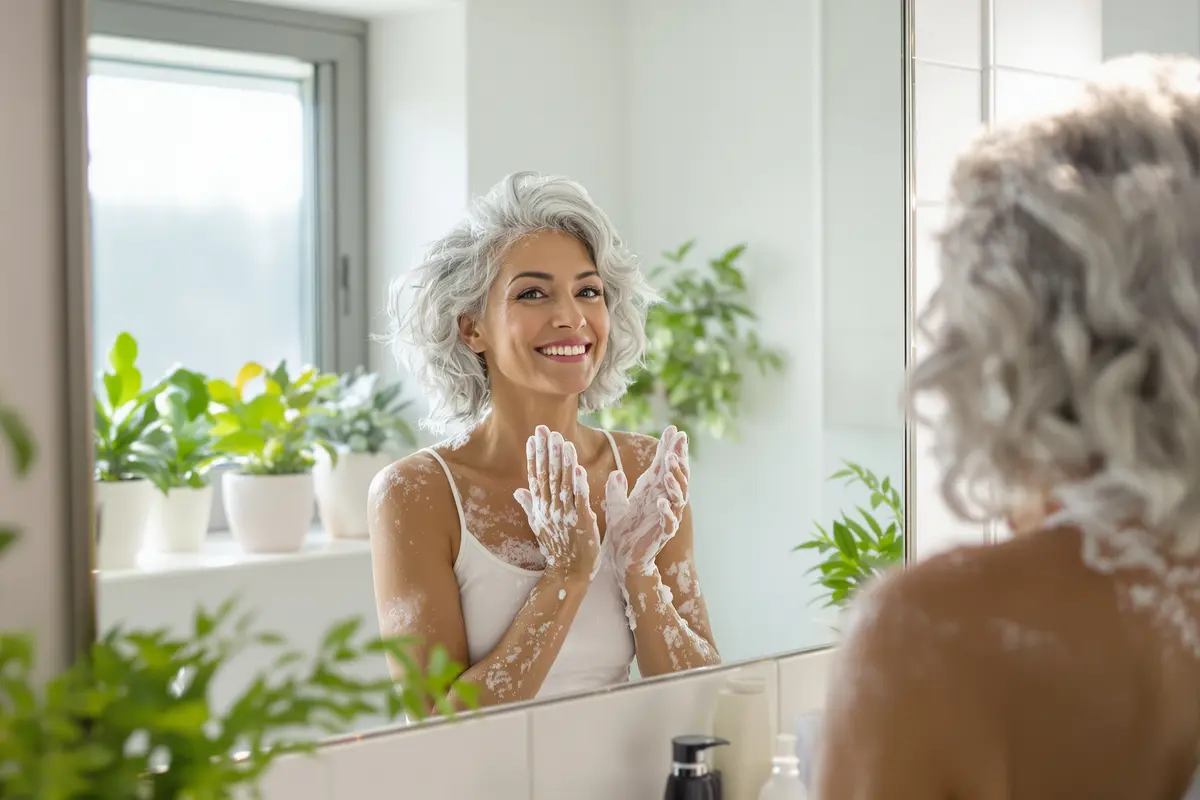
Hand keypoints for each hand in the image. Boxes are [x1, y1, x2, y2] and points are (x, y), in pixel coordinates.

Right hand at [514, 426, 600, 581]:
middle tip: (547, 430)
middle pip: (548, 476)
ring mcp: (564, 516)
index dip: (535, 457)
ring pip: (563, 484)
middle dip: (547, 451)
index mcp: (540, 508)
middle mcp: (549, 509)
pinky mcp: (580, 523)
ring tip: (562, 441)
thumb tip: (517, 491)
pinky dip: (579, 485)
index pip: (536, 477)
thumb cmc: (557, 547)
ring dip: (562, 462)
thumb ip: (529, 505)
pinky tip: (579, 468)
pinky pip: (579, 500)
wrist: (569, 572)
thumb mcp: (539, 525)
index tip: (533, 437)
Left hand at [605, 426, 689, 580]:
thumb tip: (617, 472)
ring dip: (675, 481)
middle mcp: (663, 500)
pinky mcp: (662, 533)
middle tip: (677, 444)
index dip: (670, 448)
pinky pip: (669, 521)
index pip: (665, 465)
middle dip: (679, 459)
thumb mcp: (616, 504)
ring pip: (678, 496)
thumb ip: (616, 488)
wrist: (623, 557)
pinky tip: (662, 500)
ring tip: (668, 467)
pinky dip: (667, 510)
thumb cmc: (623, 530)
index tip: (673, 430)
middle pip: (677, 476)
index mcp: (653, 490)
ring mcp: (666, 516)